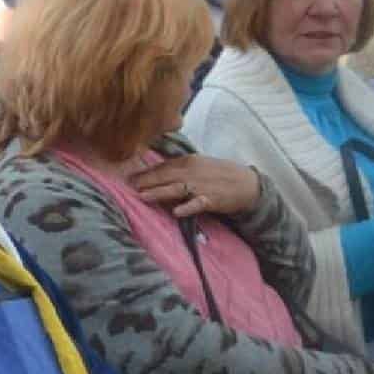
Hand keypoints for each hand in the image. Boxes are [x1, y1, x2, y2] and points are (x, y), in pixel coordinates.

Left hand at [130, 156, 260, 217]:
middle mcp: (192, 171)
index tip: (127, 177)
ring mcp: (201, 186)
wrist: (246, 183)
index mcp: (187, 161)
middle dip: (145, 181)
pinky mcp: (211, 199)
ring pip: (176, 189)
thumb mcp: (198, 165)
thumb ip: (178, 168)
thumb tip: (155, 172)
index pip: (161, 166)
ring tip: (142, 196)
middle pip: (164, 176)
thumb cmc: (218, 173)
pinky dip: (186, 207)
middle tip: (127, 187)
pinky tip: (176, 211)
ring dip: (158, 192)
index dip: (144, 172)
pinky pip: (196, 204)